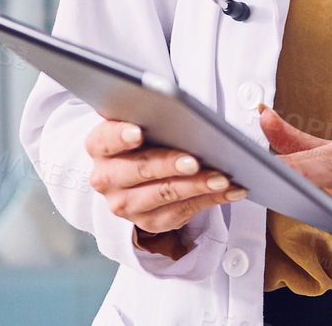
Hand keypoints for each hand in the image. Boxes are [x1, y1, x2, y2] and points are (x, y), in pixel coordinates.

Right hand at [84, 118, 246, 234]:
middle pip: (139, 170)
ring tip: (222, 178)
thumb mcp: (143, 121)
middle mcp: (106, 178)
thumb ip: (152, 114)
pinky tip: (231, 190)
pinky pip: (182, 212)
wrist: (139, 171)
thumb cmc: (148, 136)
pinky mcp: (148, 222)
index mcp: (100, 146)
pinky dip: (210, 199)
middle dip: (169, 165)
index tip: (138, 132)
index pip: (106, 140)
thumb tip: (178, 108)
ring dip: (197, 186)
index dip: (120, 136)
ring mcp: (125, 204)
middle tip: (194, 160)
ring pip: (164, 195)